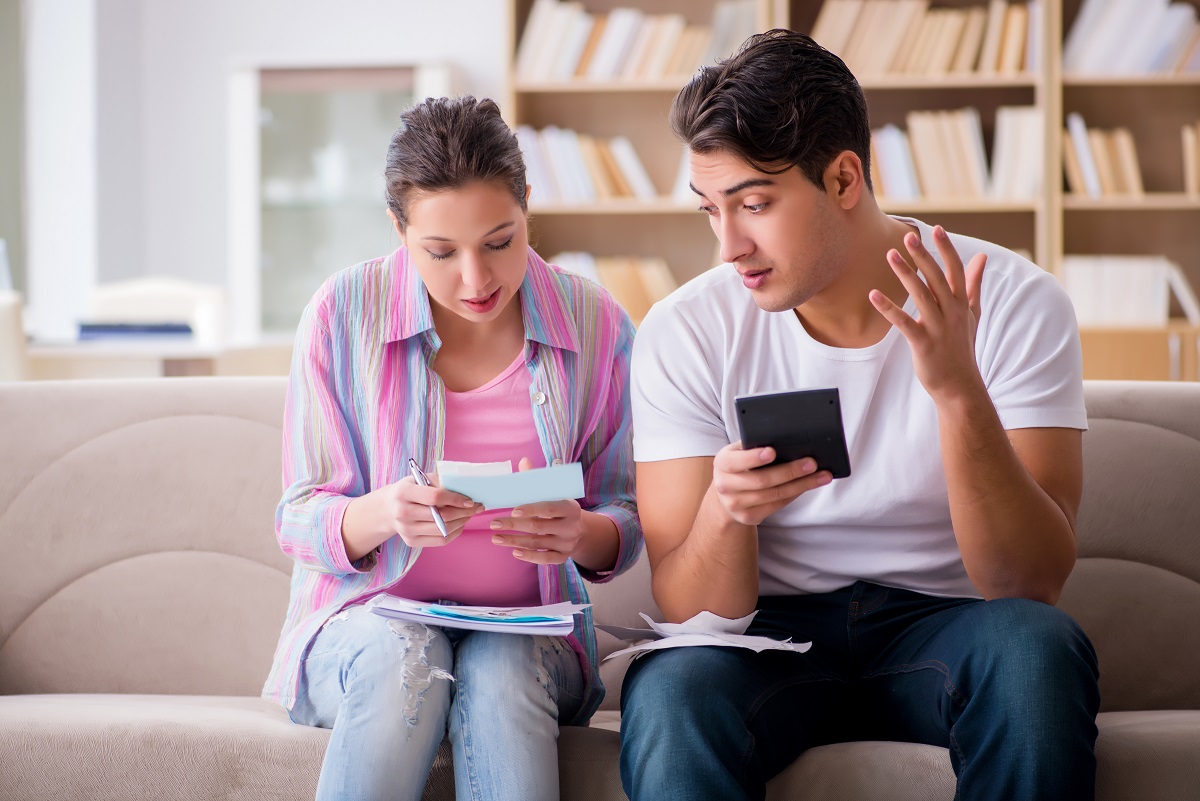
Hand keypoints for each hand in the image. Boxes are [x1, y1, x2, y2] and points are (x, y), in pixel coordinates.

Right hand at [378, 475, 482, 547]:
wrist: (388, 508)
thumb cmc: (410, 489)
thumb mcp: (420, 478)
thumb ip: (440, 481)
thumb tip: (465, 489)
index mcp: (404, 493)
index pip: (435, 497)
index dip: (455, 499)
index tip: (470, 500)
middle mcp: (402, 513)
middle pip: (441, 516)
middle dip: (464, 512)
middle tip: (477, 507)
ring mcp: (406, 530)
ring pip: (443, 530)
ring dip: (462, 522)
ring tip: (470, 514)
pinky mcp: (411, 542)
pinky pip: (440, 540)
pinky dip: (455, 533)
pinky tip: (460, 524)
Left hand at [488, 457, 583, 563]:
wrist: (581, 529)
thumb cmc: (560, 506)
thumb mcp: (555, 492)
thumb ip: (538, 479)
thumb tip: (523, 461)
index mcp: (570, 508)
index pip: (549, 508)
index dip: (531, 510)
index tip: (512, 511)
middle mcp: (570, 527)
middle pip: (538, 527)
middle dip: (514, 526)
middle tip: (494, 524)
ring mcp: (567, 543)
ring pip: (538, 543)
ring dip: (514, 541)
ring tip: (495, 538)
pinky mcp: (563, 557)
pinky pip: (545, 559)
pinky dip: (530, 556)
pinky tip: (514, 552)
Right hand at [711, 442, 830, 526]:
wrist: (725, 495)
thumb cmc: (739, 466)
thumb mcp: (739, 452)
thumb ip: (754, 445)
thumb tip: (786, 440)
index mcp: (722, 463)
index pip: (738, 461)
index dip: (755, 457)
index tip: (773, 451)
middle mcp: (725, 485)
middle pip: (762, 480)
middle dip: (790, 471)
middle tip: (812, 463)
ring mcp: (735, 504)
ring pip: (774, 495)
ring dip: (800, 485)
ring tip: (821, 476)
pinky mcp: (748, 517)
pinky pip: (777, 505)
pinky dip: (794, 494)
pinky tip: (807, 486)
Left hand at [869, 225, 986, 404]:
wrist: (960, 386)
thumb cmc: (962, 347)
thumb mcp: (972, 314)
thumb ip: (973, 284)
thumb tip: (980, 256)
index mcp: (962, 304)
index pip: (956, 270)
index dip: (946, 249)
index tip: (937, 230)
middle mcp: (952, 312)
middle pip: (937, 278)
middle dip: (924, 256)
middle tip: (909, 237)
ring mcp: (938, 328)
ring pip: (921, 295)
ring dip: (905, 274)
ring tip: (890, 255)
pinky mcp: (923, 343)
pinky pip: (903, 322)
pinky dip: (888, 308)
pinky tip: (873, 295)